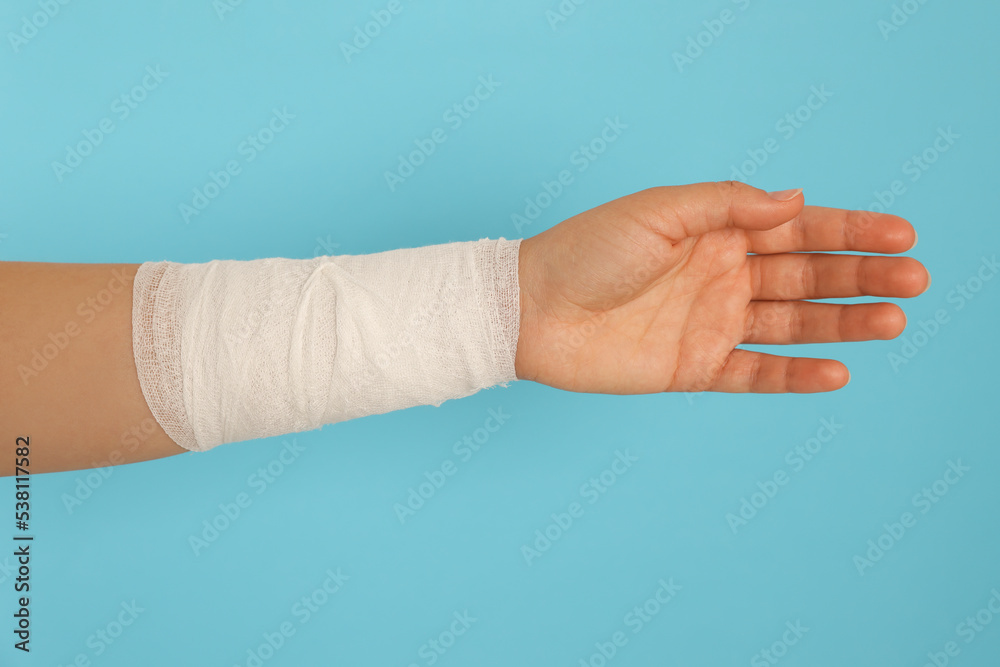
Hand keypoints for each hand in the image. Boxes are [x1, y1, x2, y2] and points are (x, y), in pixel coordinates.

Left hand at [514, 181, 929, 393]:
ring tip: (893, 322)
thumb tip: (794, 200)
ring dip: (843, 323)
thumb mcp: (658, 212)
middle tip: (915, 281)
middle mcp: (723, 276)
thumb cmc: (587, 250)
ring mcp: (712, 323)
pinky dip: (794, 374)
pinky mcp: (695, 367)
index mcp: (717, 231)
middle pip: (807, 276)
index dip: (850, 231)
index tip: (900, 235)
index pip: (797, 228)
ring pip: (792, 322)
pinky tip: (836, 371)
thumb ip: (726, 204)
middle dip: (862, 277)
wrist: (533, 310)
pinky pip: (755, 372)